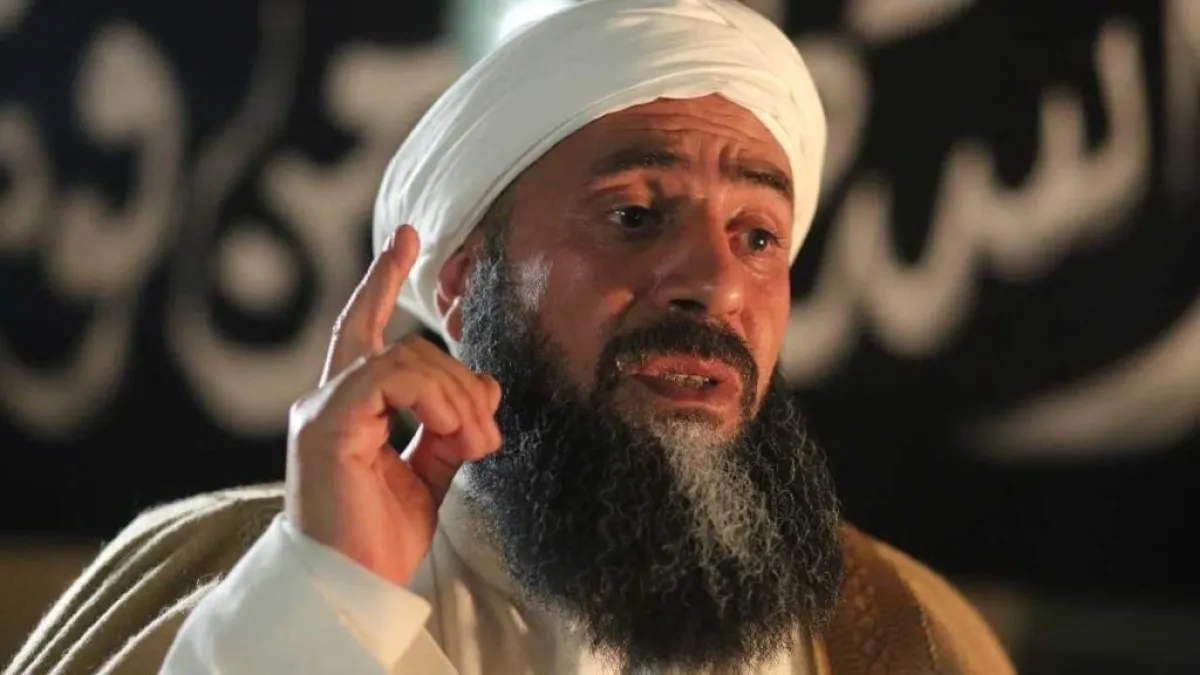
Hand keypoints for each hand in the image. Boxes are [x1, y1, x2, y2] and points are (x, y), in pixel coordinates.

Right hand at [284, 225, 502, 586]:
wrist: (351, 587)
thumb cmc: (380, 538)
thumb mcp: (429, 474)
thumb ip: (449, 428)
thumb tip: (484, 388)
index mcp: (349, 410)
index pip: (366, 331)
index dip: (384, 281)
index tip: (407, 236)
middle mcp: (329, 401)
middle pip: (400, 343)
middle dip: (459, 376)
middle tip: (488, 433)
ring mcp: (322, 410)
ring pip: (404, 357)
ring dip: (456, 396)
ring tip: (478, 441)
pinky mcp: (325, 424)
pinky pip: (388, 376)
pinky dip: (433, 397)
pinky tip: (453, 430)